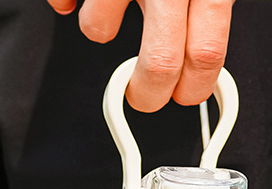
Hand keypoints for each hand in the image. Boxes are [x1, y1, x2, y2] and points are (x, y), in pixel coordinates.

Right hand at [47, 0, 233, 111]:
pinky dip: (67, 4)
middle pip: (159, 63)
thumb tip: (201, 57)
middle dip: (147, 93)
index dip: (194, 88)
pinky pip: (64, 0)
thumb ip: (207, 8)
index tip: (185, 95)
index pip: (205, 56)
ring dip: (100, 30)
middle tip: (143, 95)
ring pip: (98, 27)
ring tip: (110, 13)